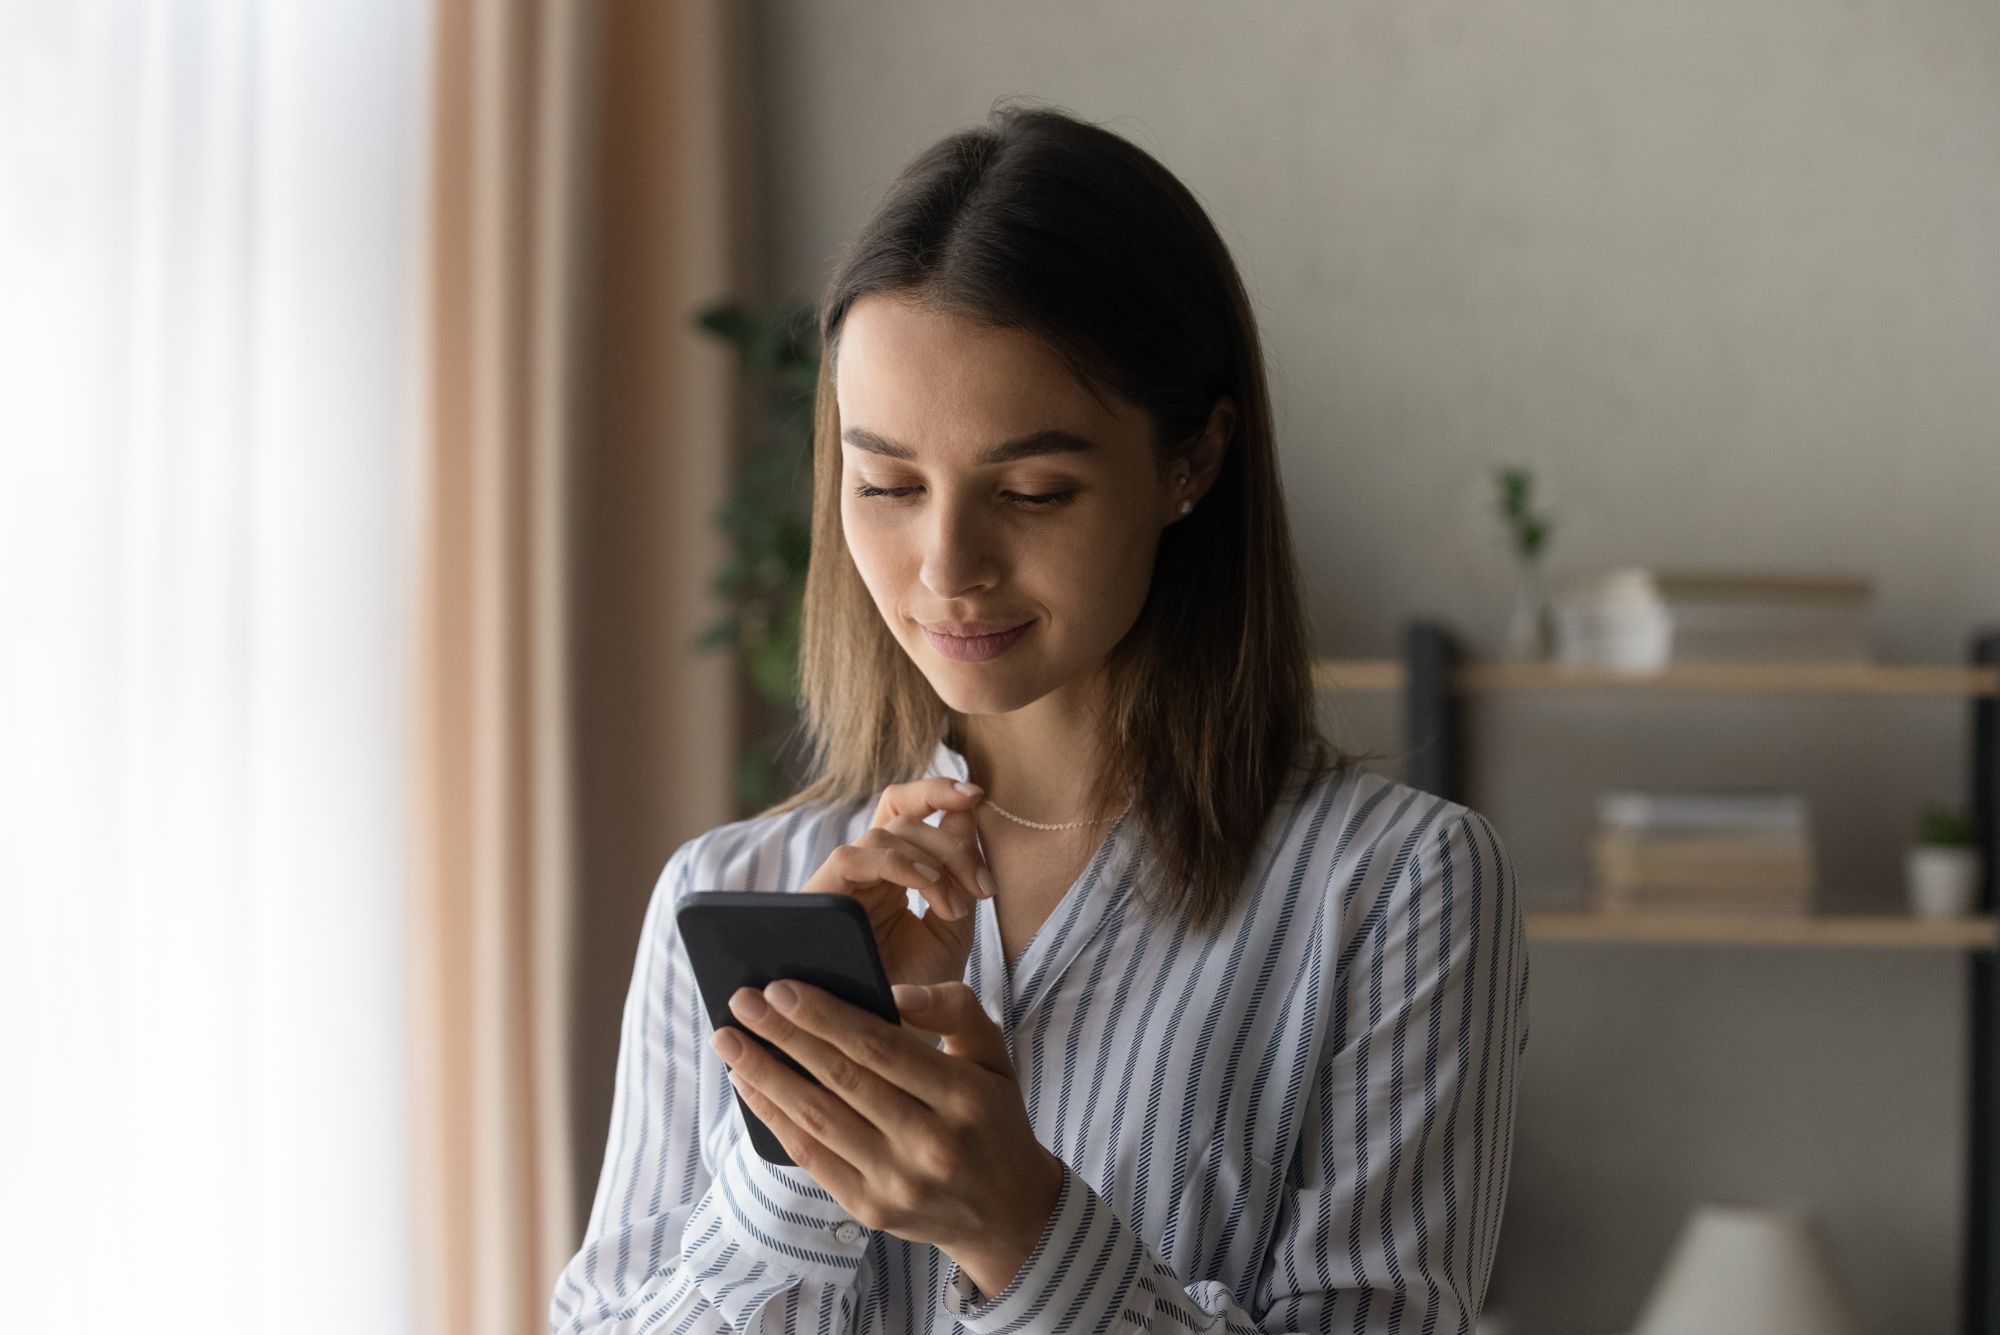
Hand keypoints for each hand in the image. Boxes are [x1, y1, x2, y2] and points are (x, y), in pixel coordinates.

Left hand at [712, 977, 1063, 1295]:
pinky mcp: (870, 1209)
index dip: (825, 1016)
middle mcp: (930, 1142)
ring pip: (816, 1117)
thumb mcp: (995, 1055)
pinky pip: (810, 1156)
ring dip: (764, 1074)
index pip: (881, 1046)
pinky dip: (773, 1117)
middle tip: (741, 1001)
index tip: (781, 988)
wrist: (1006, 1213)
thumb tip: (893, 992)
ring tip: (729, 1041)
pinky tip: (748, 1086)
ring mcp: (897, 1181)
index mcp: (964, 1096)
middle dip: (782, 1035)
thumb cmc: (993, 1119)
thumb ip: (954, 1011)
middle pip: (841, 1078)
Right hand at [799, 777, 992, 987]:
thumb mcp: (952, 925)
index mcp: (893, 872)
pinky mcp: (820, 899)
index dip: (937, 791)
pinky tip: (929, 886)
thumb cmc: (918, 988)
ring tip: (958, 907)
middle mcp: (865, 870)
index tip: (977, 796)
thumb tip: (967, 809)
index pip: (906, 810)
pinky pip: (853, 857)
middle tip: (984, 887)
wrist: (890, 1037)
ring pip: (884, 832)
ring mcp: (842, 883)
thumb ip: (961, 872)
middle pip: (903, 818)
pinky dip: (897, 863)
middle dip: (953, 844)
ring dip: (932, 861)